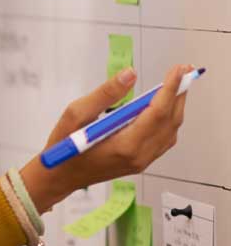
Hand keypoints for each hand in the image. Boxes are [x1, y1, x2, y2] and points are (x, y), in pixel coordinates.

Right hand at [19, 64, 190, 212]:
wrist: (59, 176)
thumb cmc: (64, 146)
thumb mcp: (76, 114)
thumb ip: (105, 94)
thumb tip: (130, 74)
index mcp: (125, 145)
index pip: (157, 112)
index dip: (171, 88)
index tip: (179, 69)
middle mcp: (139, 156)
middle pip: (170, 121)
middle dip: (179, 93)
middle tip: (185, 70)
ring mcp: (142, 161)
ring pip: (170, 130)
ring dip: (176, 106)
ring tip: (178, 83)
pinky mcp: (141, 161)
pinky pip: (164, 139)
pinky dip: (169, 119)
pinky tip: (165, 105)